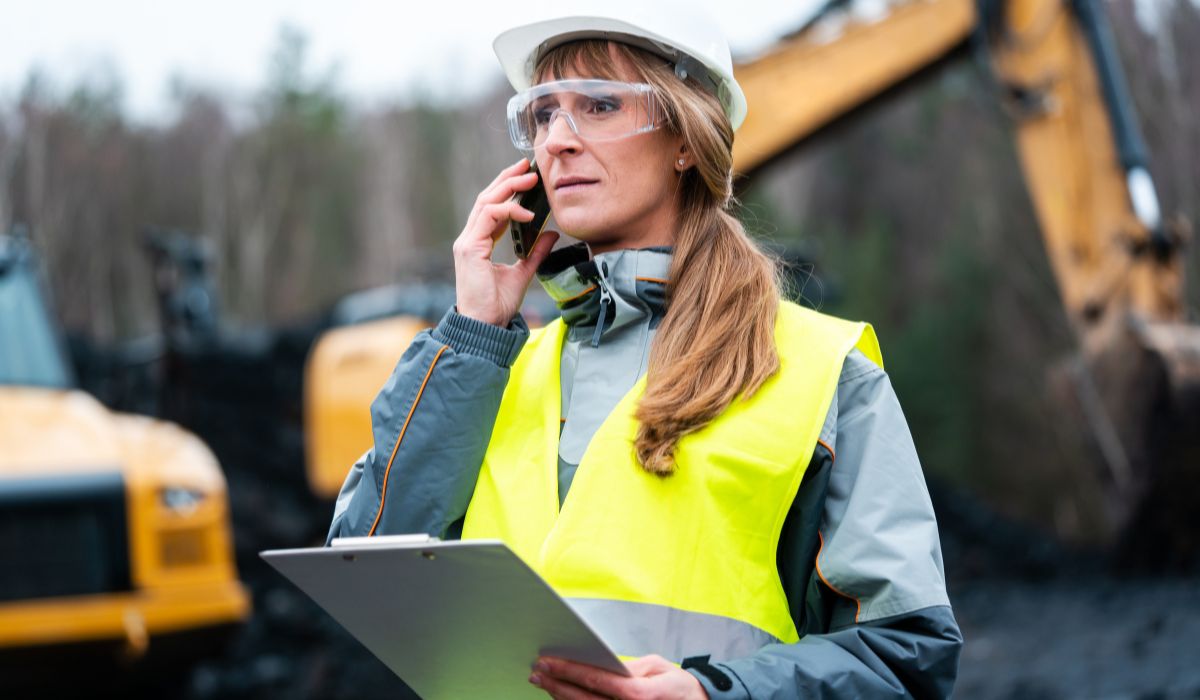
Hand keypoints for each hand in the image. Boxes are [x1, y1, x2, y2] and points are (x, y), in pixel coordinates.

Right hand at [453, 158, 558, 325]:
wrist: (485, 326)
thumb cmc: (497, 305)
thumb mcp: (524, 273)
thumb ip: (536, 253)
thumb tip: (552, 234)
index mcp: (479, 243)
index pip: (492, 207)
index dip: (508, 189)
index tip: (526, 176)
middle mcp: (470, 239)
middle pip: (487, 198)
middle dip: (507, 179)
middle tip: (527, 166)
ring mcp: (467, 242)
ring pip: (485, 202)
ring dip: (508, 187)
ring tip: (529, 179)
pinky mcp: (469, 248)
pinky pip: (488, 218)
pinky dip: (508, 211)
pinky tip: (527, 213)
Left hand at [530, 654, 708, 699]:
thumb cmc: (679, 687)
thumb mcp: (658, 666)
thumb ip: (629, 667)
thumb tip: (601, 664)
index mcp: (639, 694)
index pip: (594, 680)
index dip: (567, 669)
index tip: (546, 660)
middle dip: (555, 684)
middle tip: (536, 671)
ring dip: (560, 697)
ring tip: (544, 682)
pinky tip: (562, 696)